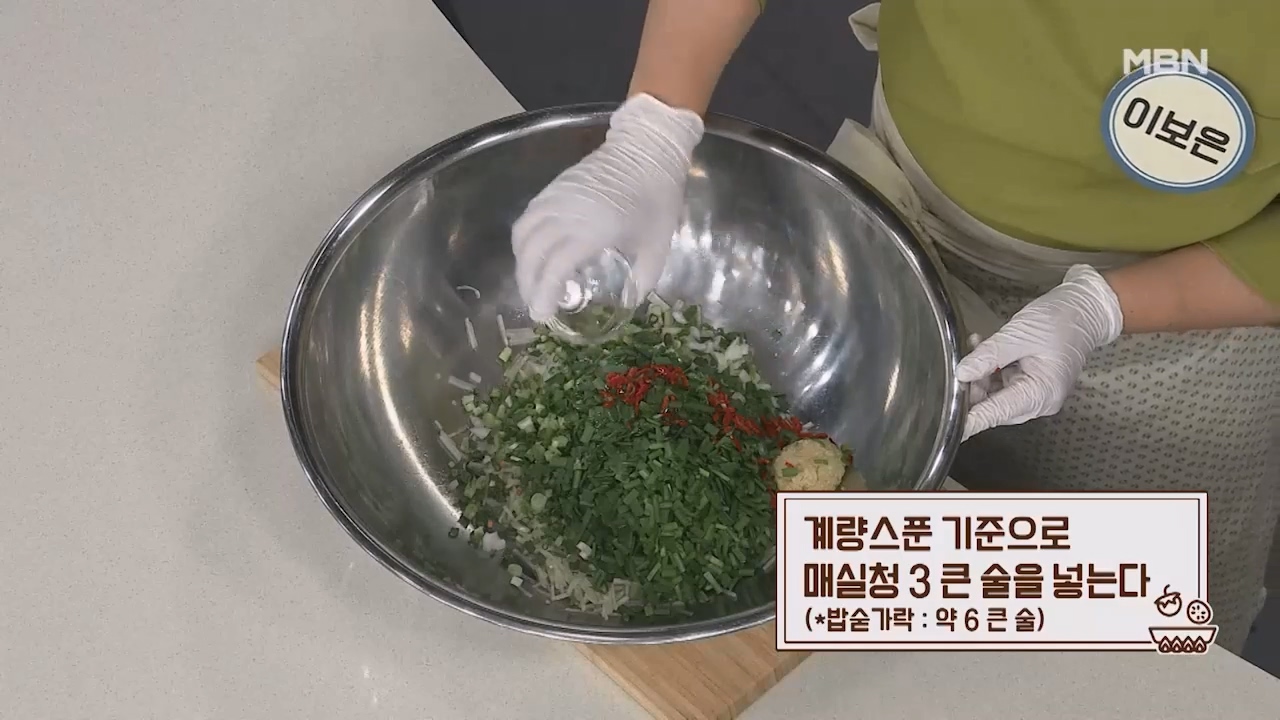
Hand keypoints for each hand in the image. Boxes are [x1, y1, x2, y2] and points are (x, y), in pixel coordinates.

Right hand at [512, 94, 704, 321]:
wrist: (649, 149)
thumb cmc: (657, 198)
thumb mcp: (657, 245)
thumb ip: (643, 278)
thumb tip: (631, 302)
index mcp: (592, 232)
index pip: (554, 269)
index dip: (543, 294)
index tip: (542, 314)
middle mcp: (566, 215)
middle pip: (531, 255)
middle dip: (527, 284)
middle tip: (535, 304)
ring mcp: (556, 198)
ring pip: (522, 235)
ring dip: (521, 262)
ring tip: (531, 281)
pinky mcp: (554, 187)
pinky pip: (528, 217)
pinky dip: (524, 239)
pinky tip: (534, 252)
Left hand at [956, 265, 1123, 440]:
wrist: (1086, 308)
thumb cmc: (1062, 320)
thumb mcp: (1020, 334)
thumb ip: (989, 355)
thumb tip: (963, 373)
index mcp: (1042, 393)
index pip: (997, 413)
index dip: (971, 419)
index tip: (948, 427)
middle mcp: (1040, 400)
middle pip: (993, 405)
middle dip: (973, 386)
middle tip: (960, 364)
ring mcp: (1035, 392)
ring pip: (994, 394)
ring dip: (980, 374)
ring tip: (976, 347)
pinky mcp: (1030, 382)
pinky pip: (1002, 382)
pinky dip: (990, 368)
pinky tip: (982, 348)